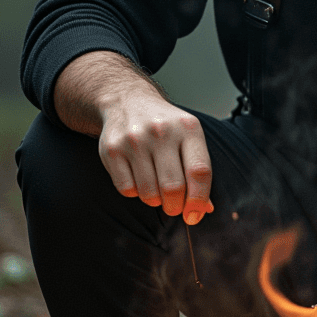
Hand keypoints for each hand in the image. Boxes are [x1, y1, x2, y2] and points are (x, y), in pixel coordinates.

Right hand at [99, 91, 213, 224]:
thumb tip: (205, 209)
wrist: (127, 101)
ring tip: (155, 188)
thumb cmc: (165, 126)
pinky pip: (126, 189)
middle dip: (175, 206)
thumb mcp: (188, 137)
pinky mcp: (112, 149)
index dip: (199, 201)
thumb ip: (198, 171)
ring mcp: (135, 139)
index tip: (194, 215)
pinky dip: (134, 192)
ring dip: (154, 200)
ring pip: (149, 193)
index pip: (200, 172)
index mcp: (188, 128)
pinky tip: (137, 177)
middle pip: (173, 187)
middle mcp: (162, 131)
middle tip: (173, 206)